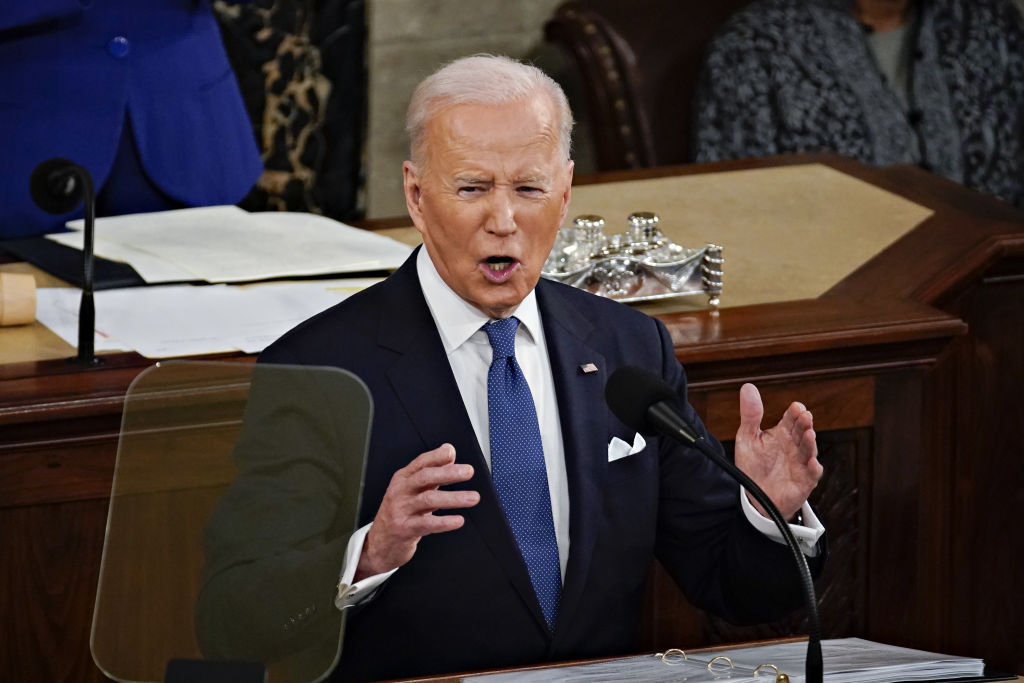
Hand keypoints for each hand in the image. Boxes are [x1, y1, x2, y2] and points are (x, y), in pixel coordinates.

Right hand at [355, 444, 478, 579]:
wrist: (381, 541)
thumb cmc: (400, 512)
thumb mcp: (413, 489)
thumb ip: (431, 471)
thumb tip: (448, 451)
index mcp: (403, 479)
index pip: (420, 463)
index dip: (436, 456)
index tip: (451, 453)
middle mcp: (400, 491)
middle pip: (424, 477)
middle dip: (448, 473)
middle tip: (468, 472)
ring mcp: (401, 510)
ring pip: (428, 500)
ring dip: (453, 498)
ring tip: (473, 498)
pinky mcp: (404, 529)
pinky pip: (426, 524)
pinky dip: (444, 522)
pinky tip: (458, 520)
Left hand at [733, 383, 821, 519]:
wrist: (755, 496)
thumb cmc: (754, 465)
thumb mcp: (747, 437)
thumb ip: (750, 414)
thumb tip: (748, 387)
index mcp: (783, 433)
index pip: (792, 418)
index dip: (795, 412)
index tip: (796, 407)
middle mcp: (795, 446)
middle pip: (802, 431)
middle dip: (804, 424)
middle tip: (805, 416)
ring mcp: (801, 463)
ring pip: (809, 450)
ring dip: (810, 442)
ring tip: (808, 434)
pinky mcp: (804, 481)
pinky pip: (812, 474)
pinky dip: (813, 469)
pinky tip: (812, 463)